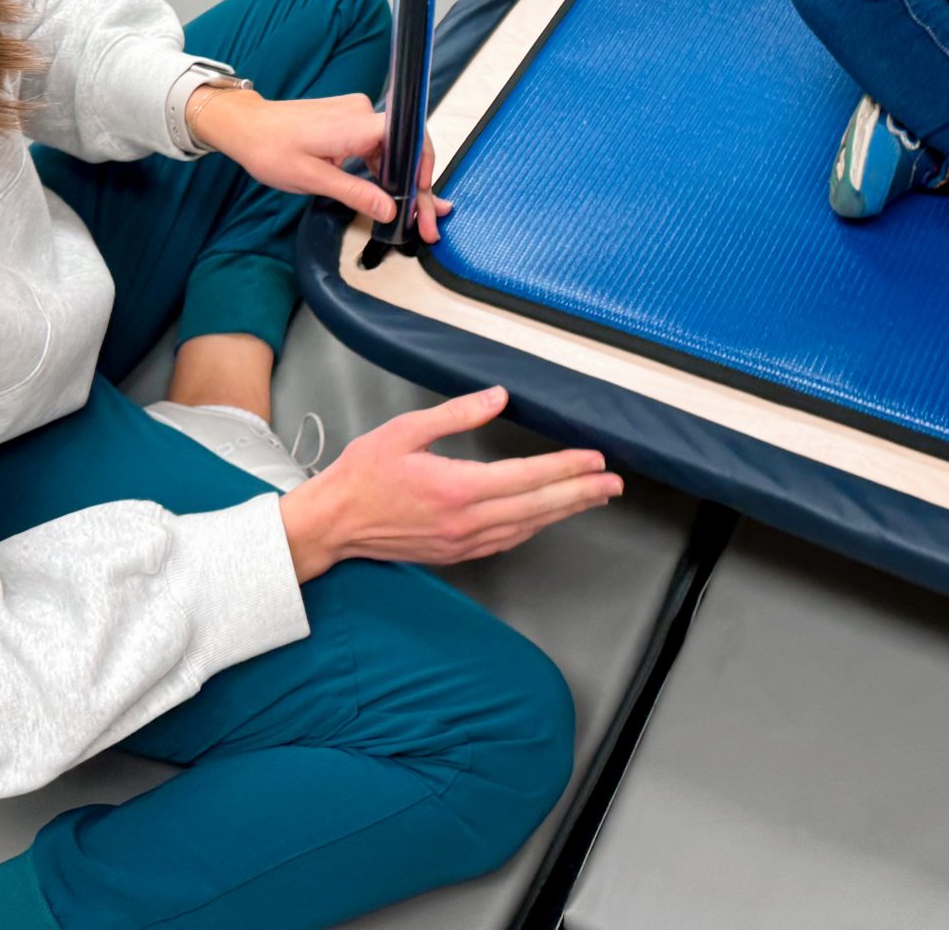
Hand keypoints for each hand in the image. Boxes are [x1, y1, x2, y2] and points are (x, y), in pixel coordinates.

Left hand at [190, 88, 448, 241]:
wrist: (246, 127)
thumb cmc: (270, 148)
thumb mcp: (313, 179)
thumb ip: (355, 193)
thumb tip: (389, 210)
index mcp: (357, 124)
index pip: (409, 140)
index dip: (424, 170)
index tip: (427, 199)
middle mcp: (362, 112)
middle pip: (404, 151)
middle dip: (419, 189)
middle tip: (427, 222)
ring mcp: (357, 115)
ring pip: (393, 151)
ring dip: (404, 182)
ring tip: (415, 215)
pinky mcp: (350, 122)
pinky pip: (378, 146)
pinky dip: (387, 170)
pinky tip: (395, 193)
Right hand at [278, 387, 623, 580]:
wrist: (333, 524)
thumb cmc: (362, 475)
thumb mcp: (405, 431)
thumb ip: (457, 414)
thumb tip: (497, 397)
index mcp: (455, 487)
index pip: (527, 477)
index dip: (566, 468)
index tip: (595, 460)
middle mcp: (465, 520)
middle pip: (538, 507)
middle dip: (581, 494)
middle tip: (615, 484)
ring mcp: (462, 541)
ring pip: (527, 527)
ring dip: (564, 512)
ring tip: (594, 498)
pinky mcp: (455, 553)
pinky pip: (507, 540)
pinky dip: (535, 527)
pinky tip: (548, 518)